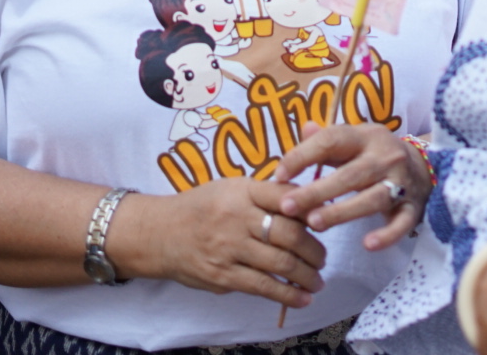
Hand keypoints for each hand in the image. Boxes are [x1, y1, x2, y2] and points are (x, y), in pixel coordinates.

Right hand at [105, 178, 325, 307]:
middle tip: (324, 258)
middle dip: (315, 249)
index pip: (287, 196)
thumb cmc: (203, 208)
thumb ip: (267, 194)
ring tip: (318, 279)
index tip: (327, 220)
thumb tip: (310, 205)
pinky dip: (287, 295)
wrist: (158, 234)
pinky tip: (303, 298)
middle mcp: (237, 218)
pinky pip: (262, 287)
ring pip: (281, 263)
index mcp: (242, 191)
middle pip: (290, 234)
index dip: (313, 209)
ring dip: (307, 275)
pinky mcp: (223, 276)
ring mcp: (229, 248)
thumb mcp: (232, 188)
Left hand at [273, 123, 431, 249]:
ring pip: (373, 199)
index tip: (278, 175)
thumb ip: (327, 138)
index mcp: (366, 137)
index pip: (333, 140)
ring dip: (343, 211)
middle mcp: (386, 157)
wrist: (424, 167)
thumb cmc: (374, 155)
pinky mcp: (413, 207)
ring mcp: (402, 183)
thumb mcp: (354, 140)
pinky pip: (401, 223)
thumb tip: (304, 128)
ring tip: (314, 223)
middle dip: (318, 191)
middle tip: (287, 206)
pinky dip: (387, 235)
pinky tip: (367, 245)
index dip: (304, 155)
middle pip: (351, 174)